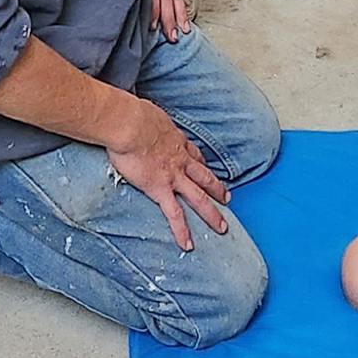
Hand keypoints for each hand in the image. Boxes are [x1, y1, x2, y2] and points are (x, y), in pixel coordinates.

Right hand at [108, 98, 229, 250]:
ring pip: (198, 198)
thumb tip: (135, 111)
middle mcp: (180, 160)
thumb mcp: (146, 112)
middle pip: (204, 177)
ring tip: (222, 227)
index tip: (206, 168)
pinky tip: (188, 245)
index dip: (201, 164)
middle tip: (228, 199)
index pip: (193, 155)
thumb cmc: (133, 115)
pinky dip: (182, 231)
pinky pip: (174, 214)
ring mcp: (173, 176)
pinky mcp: (160, 189)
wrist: (129, 125)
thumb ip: (145, 117)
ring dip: (212, 213)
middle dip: (217, 189)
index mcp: (176, 141)